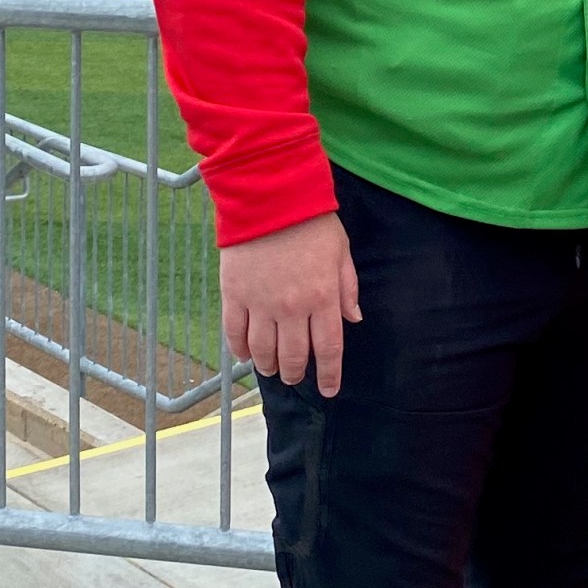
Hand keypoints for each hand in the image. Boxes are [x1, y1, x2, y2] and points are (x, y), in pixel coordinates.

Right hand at [219, 211, 360, 396]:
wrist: (270, 196)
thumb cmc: (311, 221)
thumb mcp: (341, 252)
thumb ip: (347, 288)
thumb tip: (353, 319)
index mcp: (323, 298)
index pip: (327, 349)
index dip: (328, 375)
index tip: (327, 390)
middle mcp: (292, 308)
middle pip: (292, 356)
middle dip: (295, 373)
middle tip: (294, 377)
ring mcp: (260, 303)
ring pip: (262, 351)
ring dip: (267, 366)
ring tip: (270, 369)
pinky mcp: (234, 294)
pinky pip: (234, 333)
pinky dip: (239, 349)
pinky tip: (245, 355)